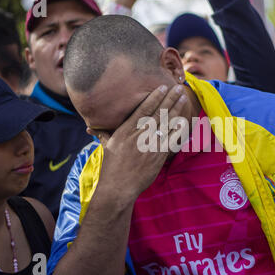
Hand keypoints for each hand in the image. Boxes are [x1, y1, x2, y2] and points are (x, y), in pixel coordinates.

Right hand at [90, 84, 188, 201]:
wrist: (118, 187)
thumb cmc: (111, 167)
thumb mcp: (107, 147)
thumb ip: (103, 134)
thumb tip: (90, 127)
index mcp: (125, 130)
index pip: (142, 109)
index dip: (154, 97)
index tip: (163, 87)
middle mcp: (138, 135)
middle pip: (157, 113)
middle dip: (169, 99)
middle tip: (178, 88)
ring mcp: (149, 145)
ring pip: (166, 124)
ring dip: (176, 110)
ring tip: (183, 98)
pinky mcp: (158, 156)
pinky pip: (171, 140)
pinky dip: (178, 130)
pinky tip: (184, 120)